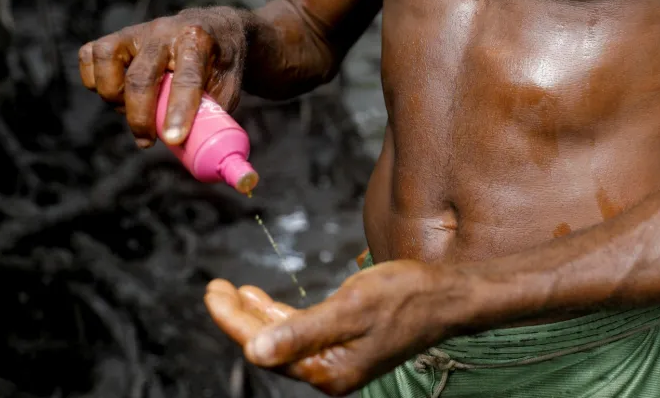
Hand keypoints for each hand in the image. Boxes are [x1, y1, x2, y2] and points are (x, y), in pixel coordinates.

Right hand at [78, 7, 247, 147]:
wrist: (214, 29)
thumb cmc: (221, 65)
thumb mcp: (228, 87)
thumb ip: (209, 113)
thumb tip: (186, 146)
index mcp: (199, 41)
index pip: (187, 78)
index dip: (179, 111)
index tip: (174, 139)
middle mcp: (165, 32)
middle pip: (140, 77)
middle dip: (140, 116)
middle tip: (148, 140)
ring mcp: (137, 31)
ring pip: (107, 61)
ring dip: (113, 95)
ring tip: (132, 109)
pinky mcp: (117, 36)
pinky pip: (90, 55)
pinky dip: (94, 79)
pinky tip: (116, 92)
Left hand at [204, 261, 464, 395]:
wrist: (447, 297)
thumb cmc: (405, 296)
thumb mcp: (352, 307)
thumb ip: (302, 331)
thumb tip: (254, 351)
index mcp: (329, 370)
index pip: (264, 347)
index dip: (232, 321)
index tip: (212, 293)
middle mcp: (330, 372)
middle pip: (269, 345)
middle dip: (237, 317)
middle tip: (213, 287)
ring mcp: (337, 359)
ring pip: (283, 337)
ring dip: (256, 314)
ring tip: (232, 291)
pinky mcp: (345, 345)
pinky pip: (302, 332)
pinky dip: (280, 315)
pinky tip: (264, 300)